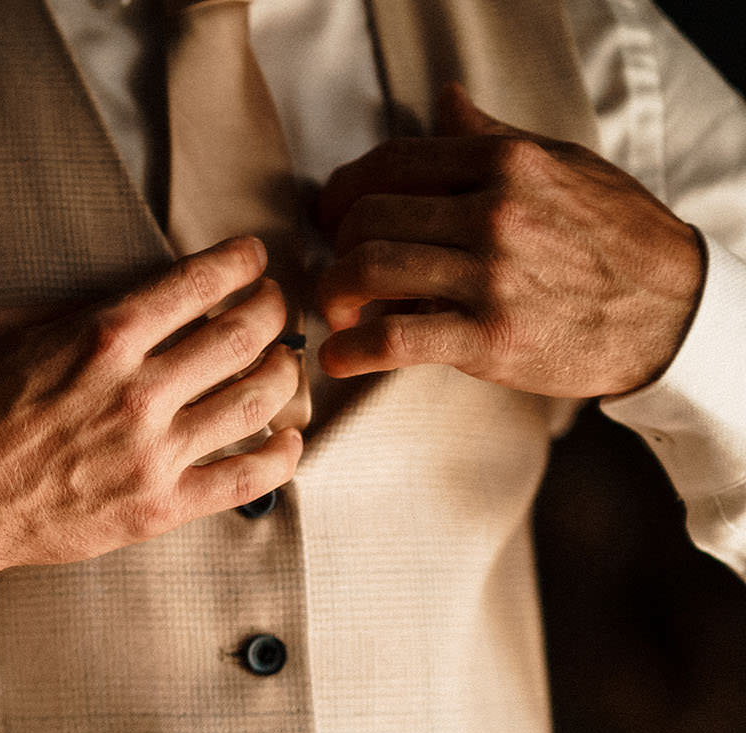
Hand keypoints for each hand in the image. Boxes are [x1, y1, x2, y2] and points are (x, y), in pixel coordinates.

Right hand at [0, 237, 304, 573]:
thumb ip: (65, 312)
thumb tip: (118, 304)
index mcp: (101, 338)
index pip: (202, 282)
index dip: (244, 262)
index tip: (254, 259)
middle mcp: (138, 391)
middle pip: (245, 334)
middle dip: (274, 308)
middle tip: (275, 304)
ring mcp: (153, 454)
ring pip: (260, 399)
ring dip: (284, 372)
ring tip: (282, 364)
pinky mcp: (158, 508)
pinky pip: (248, 479)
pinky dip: (283, 455)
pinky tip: (288, 438)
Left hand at [313, 82, 703, 396]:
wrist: (673, 310)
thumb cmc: (616, 237)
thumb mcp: (564, 167)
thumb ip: (493, 137)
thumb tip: (446, 100)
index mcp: (506, 163)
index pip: (391, 162)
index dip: (345, 190)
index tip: (335, 216)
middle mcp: (494, 212)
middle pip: (367, 216)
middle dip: (337, 246)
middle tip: (340, 270)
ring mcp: (490, 275)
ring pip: (368, 269)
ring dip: (334, 293)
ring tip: (340, 311)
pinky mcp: (490, 337)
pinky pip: (393, 339)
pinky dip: (350, 352)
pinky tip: (339, 359)